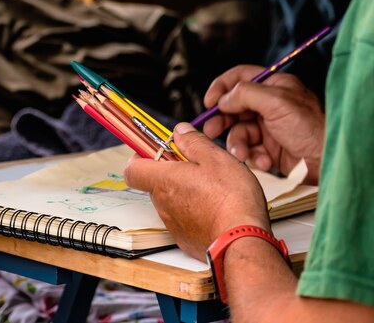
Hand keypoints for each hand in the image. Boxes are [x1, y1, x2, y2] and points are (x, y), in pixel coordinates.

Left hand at [124, 123, 270, 261]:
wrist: (241, 242)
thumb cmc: (230, 199)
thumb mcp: (215, 158)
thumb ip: (193, 142)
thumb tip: (180, 131)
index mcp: (164, 181)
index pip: (132, 169)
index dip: (141, 156)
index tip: (158, 149)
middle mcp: (162, 204)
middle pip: (155, 183)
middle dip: (171, 172)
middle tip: (196, 166)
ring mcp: (173, 224)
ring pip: (171, 201)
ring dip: (185, 191)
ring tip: (212, 188)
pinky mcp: (185, 239)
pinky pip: (184, 219)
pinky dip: (194, 211)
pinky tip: (215, 208)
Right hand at [202, 65, 324, 183]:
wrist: (329, 161)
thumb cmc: (311, 127)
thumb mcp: (277, 102)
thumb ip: (246, 94)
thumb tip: (223, 99)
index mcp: (274, 86)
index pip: (240, 78)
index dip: (222, 87)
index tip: (209, 102)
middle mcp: (269, 105)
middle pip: (234, 107)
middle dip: (222, 120)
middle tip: (212, 130)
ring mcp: (269, 128)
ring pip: (239, 132)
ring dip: (238, 143)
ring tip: (243, 154)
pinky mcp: (270, 149)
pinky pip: (249, 150)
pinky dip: (253, 157)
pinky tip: (265, 161)